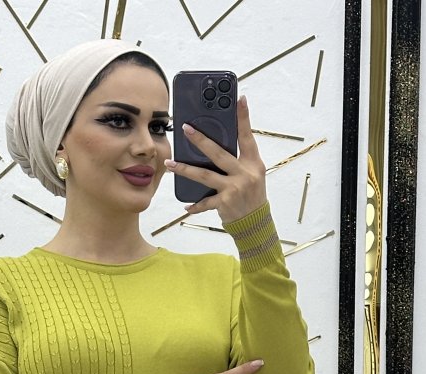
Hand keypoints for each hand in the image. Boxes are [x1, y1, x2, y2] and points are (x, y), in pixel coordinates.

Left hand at [165, 94, 267, 222]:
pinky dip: (195, 205)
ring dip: (185, 169)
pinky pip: (205, 203)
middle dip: (200, 140)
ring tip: (170, 164)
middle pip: (218, 153)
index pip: (247, 136)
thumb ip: (238, 159)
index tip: (239, 99)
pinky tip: (186, 206)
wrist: (256, 223)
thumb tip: (215, 145)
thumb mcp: (252, 173)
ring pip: (205, 175)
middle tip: (185, 128)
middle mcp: (244, 173)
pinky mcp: (225, 203)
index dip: (244, 117)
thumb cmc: (251, 194)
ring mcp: (234, 188)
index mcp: (253, 162)